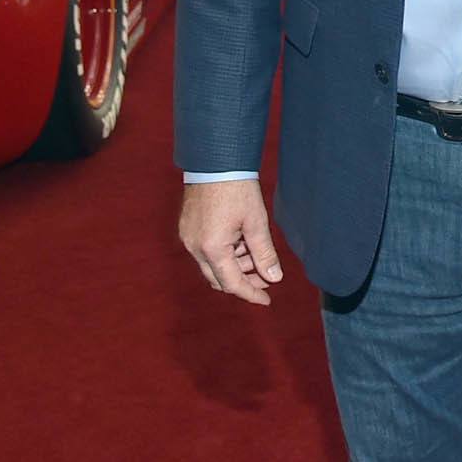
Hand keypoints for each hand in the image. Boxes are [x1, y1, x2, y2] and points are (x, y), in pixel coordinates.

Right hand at [179, 178, 284, 304]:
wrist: (215, 161)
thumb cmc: (238, 189)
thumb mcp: (256, 222)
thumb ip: (264, 253)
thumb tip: (274, 277)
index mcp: (212, 248)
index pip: (232, 283)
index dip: (251, 293)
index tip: (267, 299)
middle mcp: (194, 247)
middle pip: (219, 279)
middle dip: (243, 281)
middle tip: (265, 277)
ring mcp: (188, 238)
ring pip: (212, 265)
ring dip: (234, 266)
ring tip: (256, 253)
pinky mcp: (187, 229)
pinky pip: (205, 252)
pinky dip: (224, 254)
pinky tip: (241, 243)